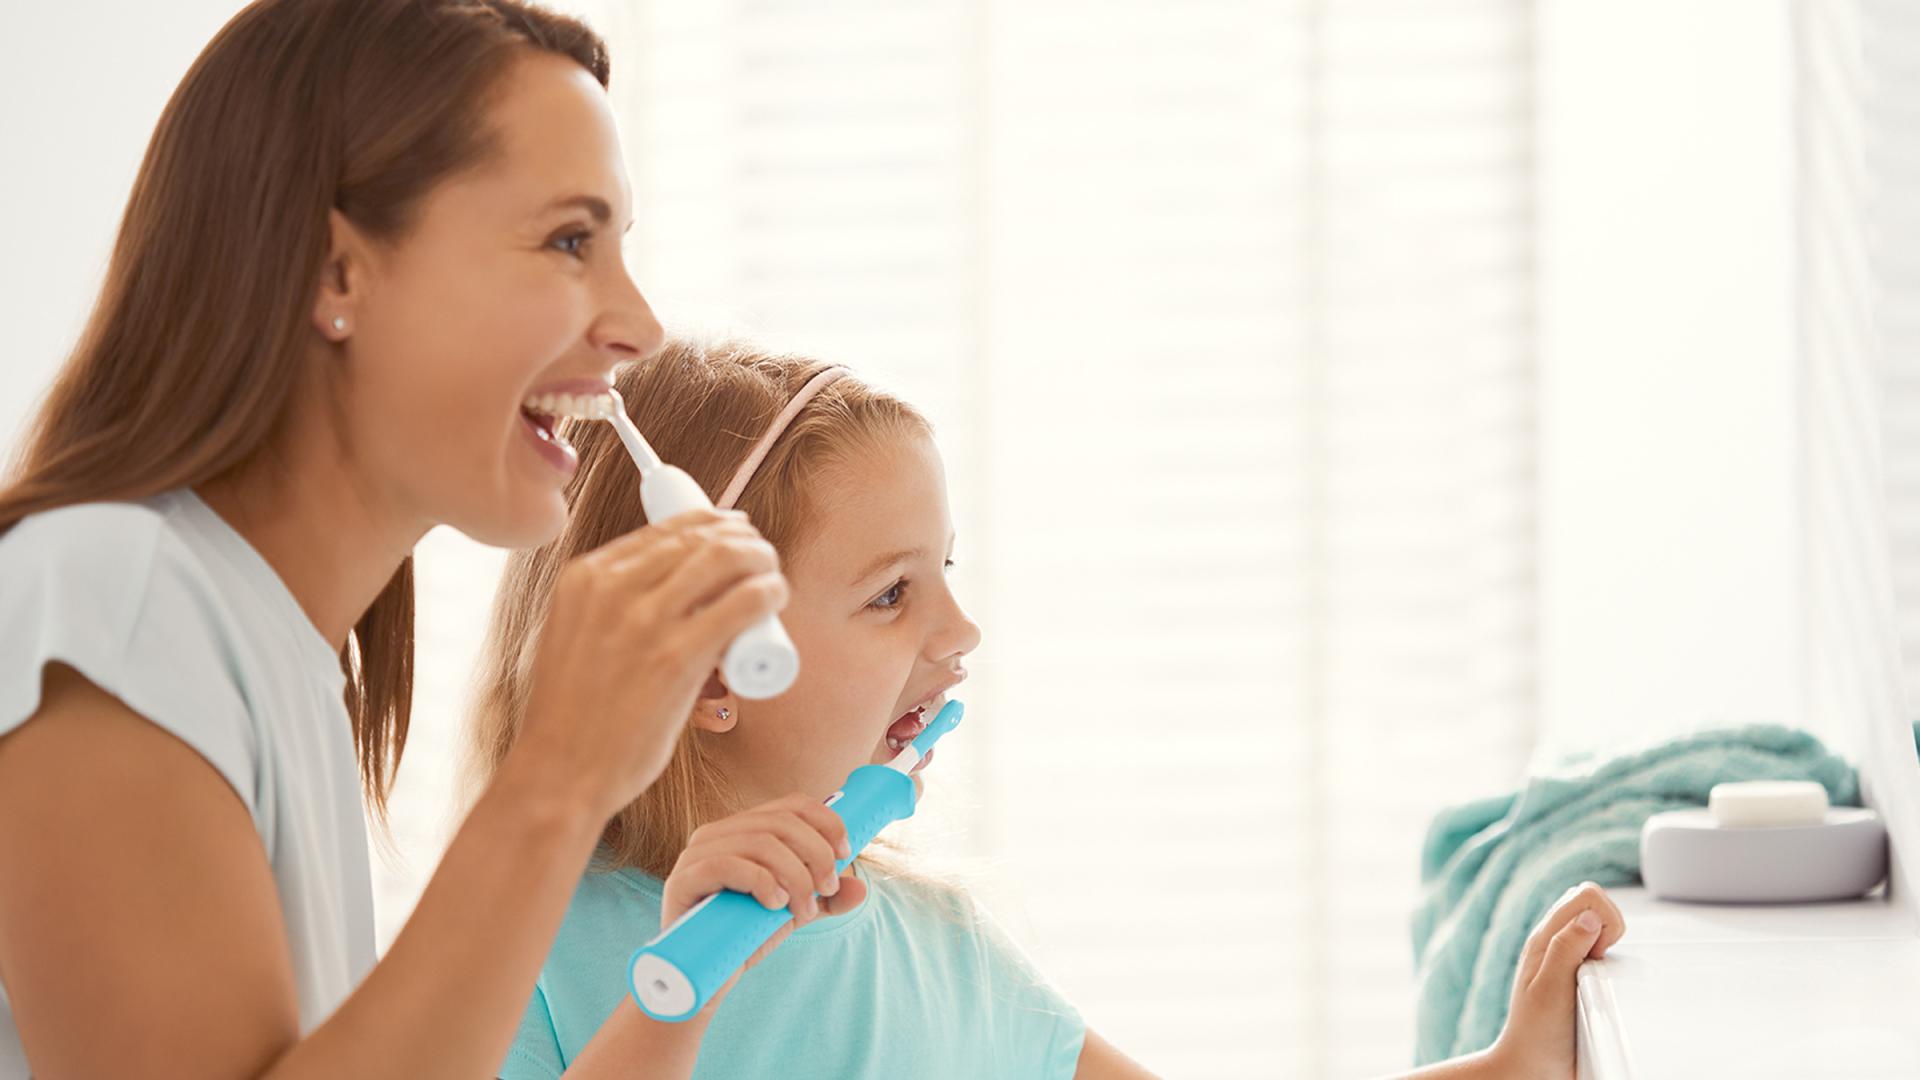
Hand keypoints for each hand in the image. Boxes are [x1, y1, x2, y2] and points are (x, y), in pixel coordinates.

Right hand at [509, 508, 787, 819]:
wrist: (559, 772)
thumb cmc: (572, 716)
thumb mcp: (574, 637)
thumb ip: (604, 609)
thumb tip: (662, 590)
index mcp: (585, 578)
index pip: (663, 529)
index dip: (710, 523)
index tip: (734, 532)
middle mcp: (612, 588)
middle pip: (699, 538)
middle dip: (741, 538)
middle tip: (761, 556)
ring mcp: (645, 621)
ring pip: (725, 559)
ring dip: (760, 559)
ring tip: (772, 576)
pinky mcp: (677, 657)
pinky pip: (741, 605)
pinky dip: (768, 591)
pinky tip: (776, 595)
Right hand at [660, 794, 868, 1009]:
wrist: (705, 977)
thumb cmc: (745, 936)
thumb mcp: (794, 912)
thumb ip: (825, 898)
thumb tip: (860, 889)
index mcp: (745, 830)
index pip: (792, 804)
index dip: (826, 821)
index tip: (846, 852)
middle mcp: (719, 832)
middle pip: (782, 822)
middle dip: (816, 854)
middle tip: (826, 889)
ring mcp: (697, 853)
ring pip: (761, 842)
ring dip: (795, 876)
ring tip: (803, 911)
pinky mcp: (683, 879)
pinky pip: (727, 864)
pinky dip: (761, 881)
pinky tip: (775, 904)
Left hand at [1485, 882, 1626, 1079]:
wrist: (1531, 1066)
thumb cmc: (1537, 1034)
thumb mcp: (1550, 990)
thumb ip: (1566, 949)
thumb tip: (1589, 917)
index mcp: (1545, 938)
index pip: (1586, 895)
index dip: (1605, 919)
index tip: (1598, 954)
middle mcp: (1555, 942)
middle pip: (1594, 902)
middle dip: (1611, 927)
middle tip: (1598, 964)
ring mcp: (1566, 956)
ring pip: (1598, 923)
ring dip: (1610, 944)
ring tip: (1598, 977)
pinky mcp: (1577, 973)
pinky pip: (1600, 949)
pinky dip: (1610, 960)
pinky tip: (1600, 985)